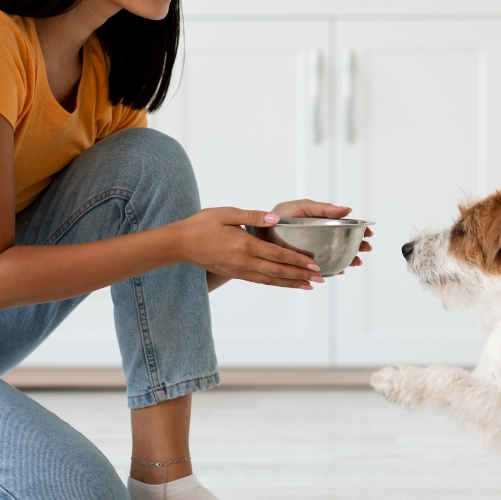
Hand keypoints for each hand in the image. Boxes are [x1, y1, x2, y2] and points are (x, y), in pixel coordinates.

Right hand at [174, 207, 323, 288]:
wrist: (180, 244)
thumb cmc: (202, 224)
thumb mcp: (227, 213)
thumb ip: (253, 216)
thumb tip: (275, 219)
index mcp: (244, 245)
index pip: (277, 255)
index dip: (297, 260)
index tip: (314, 263)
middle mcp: (244, 262)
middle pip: (278, 271)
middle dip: (300, 275)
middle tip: (320, 278)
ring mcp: (239, 271)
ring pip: (271, 280)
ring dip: (291, 283)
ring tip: (309, 286)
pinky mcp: (235, 274)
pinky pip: (260, 281)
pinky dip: (276, 284)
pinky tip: (286, 284)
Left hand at [270, 199, 372, 273]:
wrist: (260, 230)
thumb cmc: (281, 215)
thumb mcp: (303, 207)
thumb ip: (323, 208)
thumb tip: (347, 210)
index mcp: (323, 222)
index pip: (346, 227)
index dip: (358, 230)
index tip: (368, 233)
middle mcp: (321, 238)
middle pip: (345, 243)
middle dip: (358, 246)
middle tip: (366, 249)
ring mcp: (315, 251)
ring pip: (337, 257)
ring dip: (349, 259)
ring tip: (356, 262)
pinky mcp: (306, 263)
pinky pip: (323, 269)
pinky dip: (333, 269)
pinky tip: (339, 270)